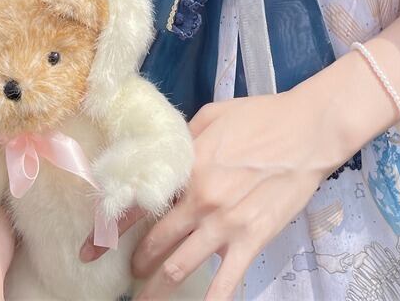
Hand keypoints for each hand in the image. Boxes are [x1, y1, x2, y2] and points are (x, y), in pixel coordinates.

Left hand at [128, 88, 350, 299]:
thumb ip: (183, 140)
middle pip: (155, 243)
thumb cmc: (262, 116)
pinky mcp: (252, 240)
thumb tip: (162, 157)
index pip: (137, 205)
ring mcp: (225, 224)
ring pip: (179, 268)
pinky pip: (226, 283)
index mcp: (186, 168)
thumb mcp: (212, 116)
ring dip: (157, 290)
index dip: (109, 230)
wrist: (308, 130)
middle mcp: (199, 200)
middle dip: (137, 264)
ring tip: (146, 300)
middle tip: (130, 275)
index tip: (91, 250)